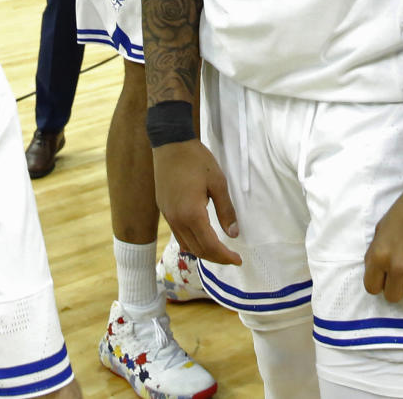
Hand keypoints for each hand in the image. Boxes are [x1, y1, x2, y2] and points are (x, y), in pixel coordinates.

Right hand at [154, 139, 241, 265]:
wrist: (170, 142)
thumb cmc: (196, 159)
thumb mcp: (217, 182)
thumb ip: (226, 210)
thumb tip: (233, 234)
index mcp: (191, 214)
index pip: (210, 246)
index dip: (225, 256)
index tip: (238, 259)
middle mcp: (177, 219)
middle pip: (197, 250)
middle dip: (216, 258)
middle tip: (231, 257)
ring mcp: (168, 215)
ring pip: (186, 244)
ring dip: (203, 251)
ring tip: (218, 250)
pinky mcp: (164, 209)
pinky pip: (178, 234)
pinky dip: (191, 242)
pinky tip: (200, 237)